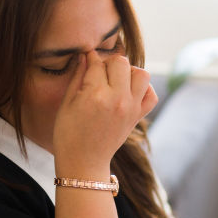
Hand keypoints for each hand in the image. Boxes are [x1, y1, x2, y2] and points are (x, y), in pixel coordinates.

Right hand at [53, 52, 157, 176]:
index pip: (97, 63)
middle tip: (99, 73)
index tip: (86, 59)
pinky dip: (144, 89)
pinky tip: (129, 92)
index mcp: (95, 95)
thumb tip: (84, 56)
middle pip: (121, 62)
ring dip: (129, 72)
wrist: (84, 162)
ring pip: (142, 74)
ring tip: (116, 80)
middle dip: (109, 63)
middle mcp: (117, 99)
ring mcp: (131, 108)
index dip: (89, 58)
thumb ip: (77, 76)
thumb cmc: (68, 134)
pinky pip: (151, 95)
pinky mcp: (137, 117)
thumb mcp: (66, 103)